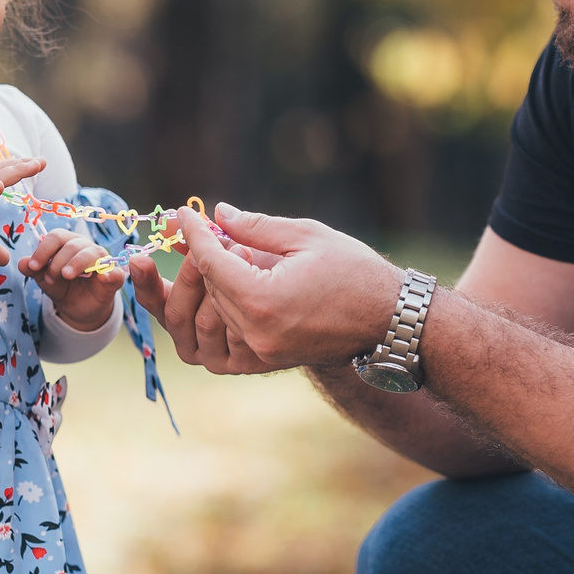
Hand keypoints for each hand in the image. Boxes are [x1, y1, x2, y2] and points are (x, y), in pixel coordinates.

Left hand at [18, 227, 123, 332]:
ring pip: (92, 254)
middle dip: (57, 261)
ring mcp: (102, 260)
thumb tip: (21, 263)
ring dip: (77, 263)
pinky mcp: (113, 277)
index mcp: (68, 243)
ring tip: (66, 275)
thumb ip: (34, 270)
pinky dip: (110, 273)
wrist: (79, 307)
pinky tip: (103, 278)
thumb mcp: (44, 279)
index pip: (56, 237)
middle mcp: (86, 247)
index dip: (43, 250)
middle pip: (72, 245)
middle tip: (49, 278)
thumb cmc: (62, 286)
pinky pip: (115, 272)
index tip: (32, 266)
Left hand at [128, 202, 403, 373]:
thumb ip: (256, 227)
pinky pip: (229, 336)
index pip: (210, 262)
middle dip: (202, 255)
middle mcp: (257, 333)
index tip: (182, 212)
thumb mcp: (306, 236)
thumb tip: (218, 215)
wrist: (391, 320)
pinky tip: (229, 286)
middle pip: (209, 288)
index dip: (195, 233)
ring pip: (215, 313)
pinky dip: (224, 310)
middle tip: (201, 228)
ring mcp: (262, 352)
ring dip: (211, 283)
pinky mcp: (269, 361)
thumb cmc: (356, 272)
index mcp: (263, 300)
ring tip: (220, 254)